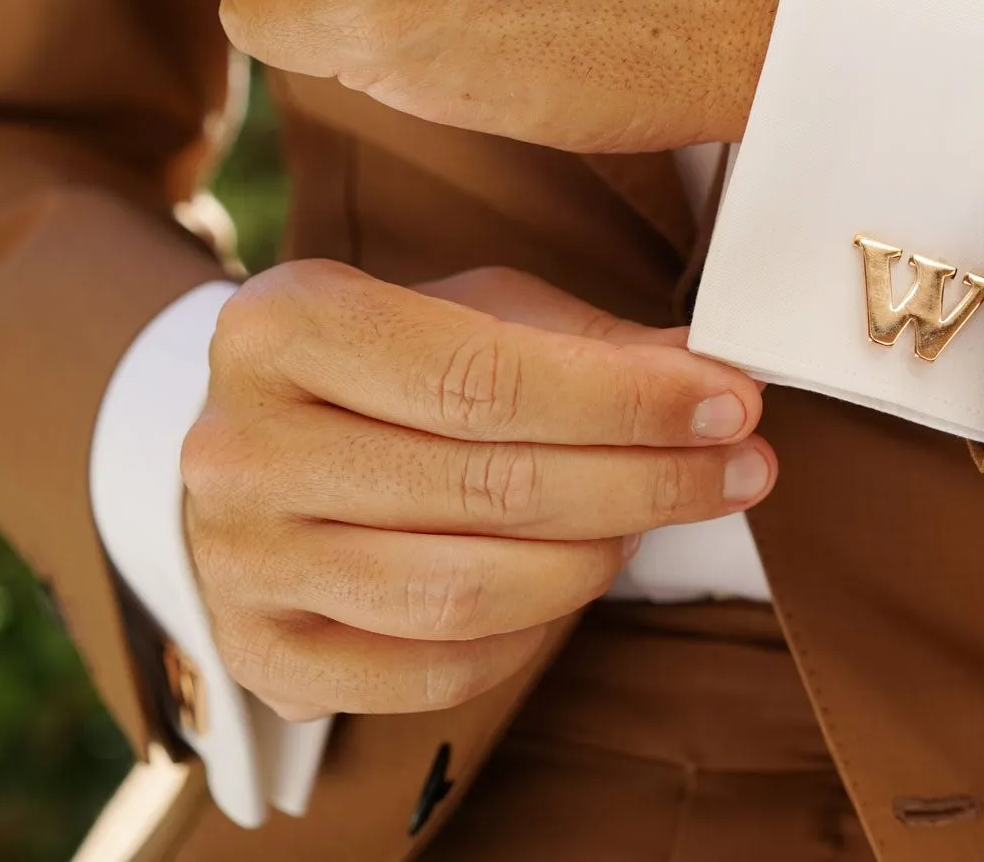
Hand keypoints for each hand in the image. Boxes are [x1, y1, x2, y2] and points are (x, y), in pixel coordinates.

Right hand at [181, 261, 774, 719]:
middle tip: (742, 468)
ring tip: (650, 522)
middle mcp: (240, 446)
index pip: (485, 379)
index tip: (733, 406)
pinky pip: (434, 671)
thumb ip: (588, 343)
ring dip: (597, 560)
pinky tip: (574, 582)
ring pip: (468, 590)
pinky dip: (530, 636)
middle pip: (489, 487)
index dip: (627, 403)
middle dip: (646, 482)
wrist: (256, 442)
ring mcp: (241, 561)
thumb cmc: (389, 364)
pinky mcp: (264, 656)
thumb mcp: (474, 312)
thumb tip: (715, 377)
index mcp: (286, 326)